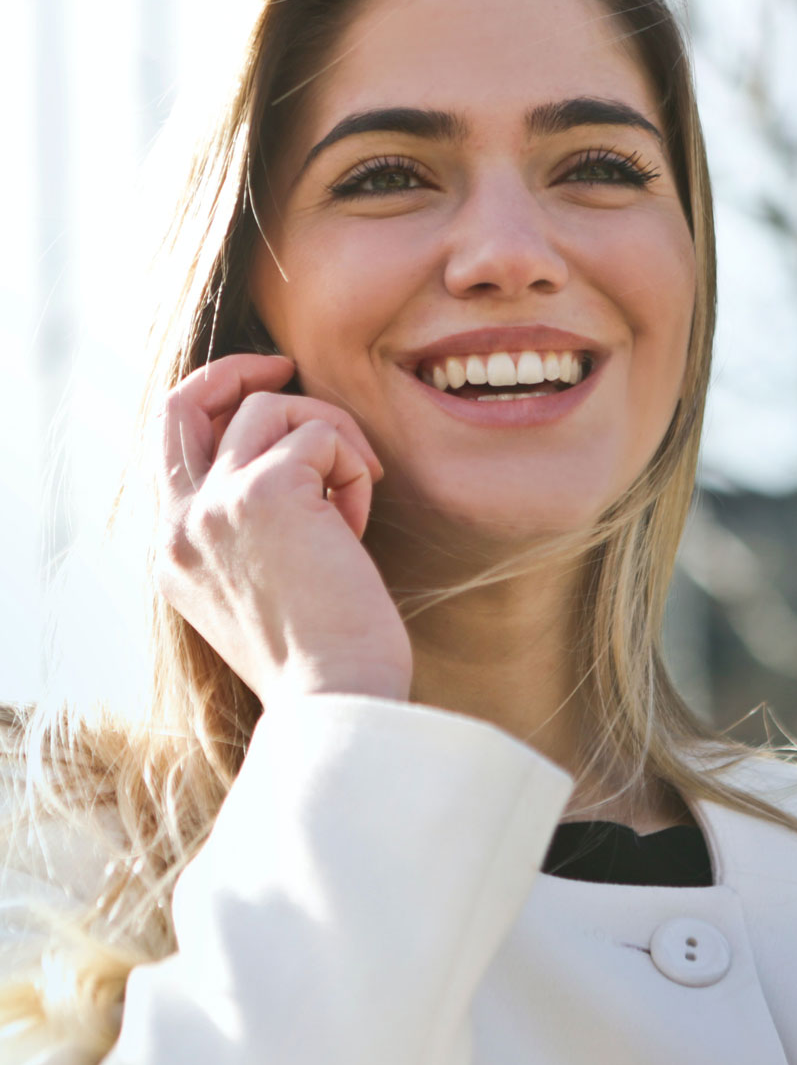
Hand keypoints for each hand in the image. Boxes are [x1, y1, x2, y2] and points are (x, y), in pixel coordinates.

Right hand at [154, 353, 411, 706]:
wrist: (337, 698)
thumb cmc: (321, 654)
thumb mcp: (258, 587)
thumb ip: (247, 527)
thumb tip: (288, 458)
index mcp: (173, 553)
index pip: (169, 445)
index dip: (213, 404)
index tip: (263, 391)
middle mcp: (179, 525)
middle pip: (183, 402)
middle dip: (236, 370)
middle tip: (287, 366)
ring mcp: (215, 505)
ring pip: (272, 409)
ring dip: (330, 438)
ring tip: (354, 497)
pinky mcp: (267, 491)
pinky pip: (322, 434)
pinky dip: (353, 466)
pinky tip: (358, 524)